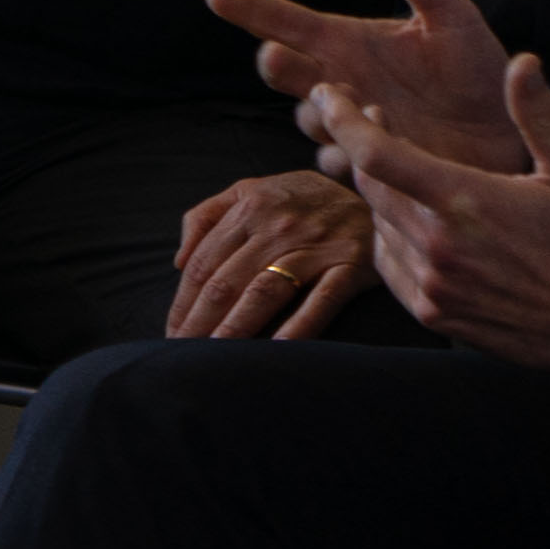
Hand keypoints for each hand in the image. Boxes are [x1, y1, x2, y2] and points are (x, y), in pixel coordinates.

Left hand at [170, 172, 376, 341]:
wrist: (379, 189)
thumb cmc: (303, 198)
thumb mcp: (251, 189)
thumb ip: (207, 215)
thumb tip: (177, 261)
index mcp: (249, 206)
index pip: (203, 262)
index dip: (182, 302)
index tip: (170, 333)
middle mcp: (279, 226)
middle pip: (226, 281)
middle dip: (199, 323)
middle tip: (183, 355)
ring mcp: (316, 246)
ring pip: (264, 293)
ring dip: (234, 329)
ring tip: (214, 359)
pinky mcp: (351, 266)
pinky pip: (321, 301)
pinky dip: (299, 327)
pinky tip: (277, 351)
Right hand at [213, 0, 532, 184]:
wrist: (511, 135)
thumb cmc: (478, 70)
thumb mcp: (450, 15)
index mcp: (348, 42)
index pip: (286, 22)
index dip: (251, 9)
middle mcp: (340, 83)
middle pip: (288, 74)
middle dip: (279, 66)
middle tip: (275, 55)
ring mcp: (350, 126)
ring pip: (310, 119)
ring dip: (323, 111)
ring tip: (356, 103)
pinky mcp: (369, 167)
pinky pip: (340, 162)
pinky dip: (347, 153)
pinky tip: (368, 146)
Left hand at [334, 56, 549, 379]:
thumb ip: (540, 114)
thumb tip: (523, 62)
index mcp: (463, 202)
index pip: (376, 154)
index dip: (344, 120)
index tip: (330, 96)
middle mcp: (437, 246)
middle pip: (369, 186)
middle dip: (363, 148)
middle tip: (375, 120)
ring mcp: (432, 285)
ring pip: (378, 226)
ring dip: (382, 195)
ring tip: (408, 174)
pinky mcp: (434, 314)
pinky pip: (389, 266)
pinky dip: (392, 239)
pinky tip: (417, 224)